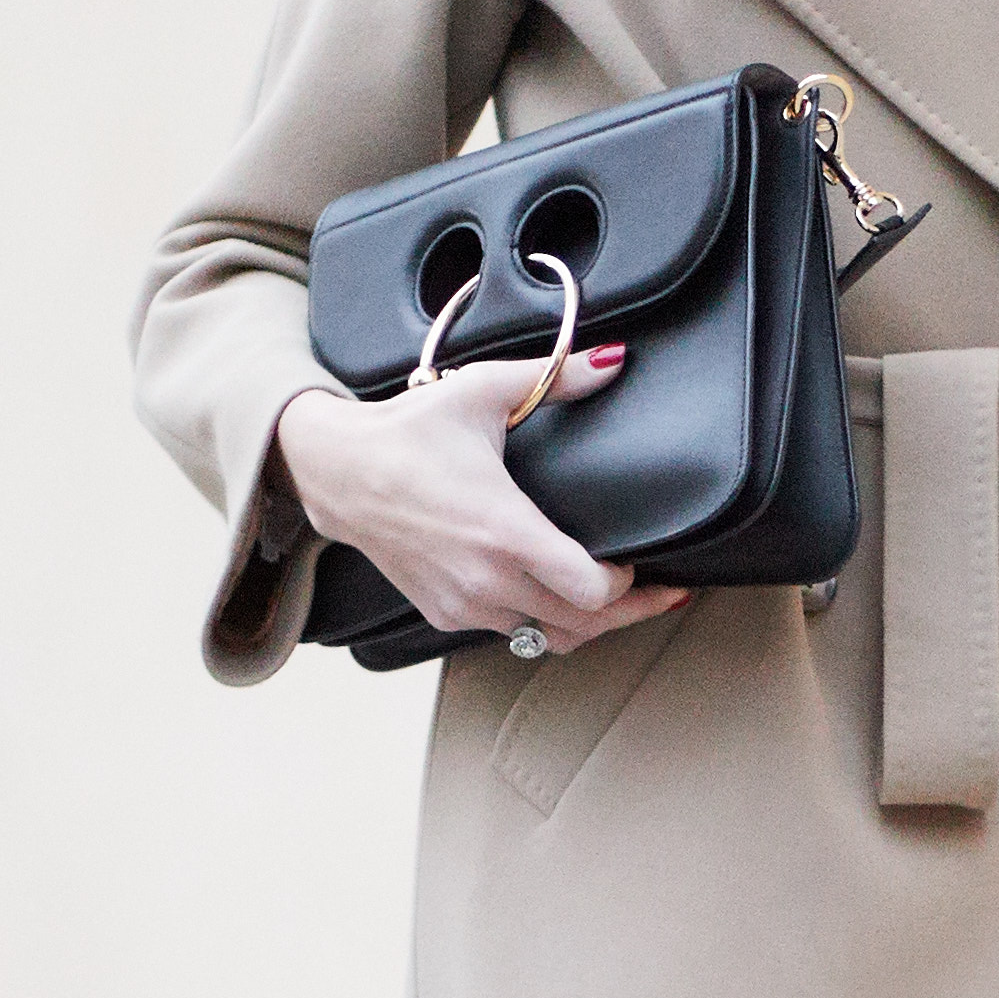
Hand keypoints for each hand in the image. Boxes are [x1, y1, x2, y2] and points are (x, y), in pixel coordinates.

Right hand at [273, 347, 689, 654]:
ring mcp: (464, 604)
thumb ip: (557, 377)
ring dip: (584, 623)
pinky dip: (540, 621)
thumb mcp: (484, 391)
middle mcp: (488, 580)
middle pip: (583, 627)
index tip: (638, 560)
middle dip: (628, 612)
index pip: (593, 592)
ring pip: (548, 638)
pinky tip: (554, 595)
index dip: (629, 584)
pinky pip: (510, 632)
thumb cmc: (411, 430)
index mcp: (507, 533)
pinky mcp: (444, 614)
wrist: (337, 471)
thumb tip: (616, 359)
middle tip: (661, 595)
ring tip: (614, 600)